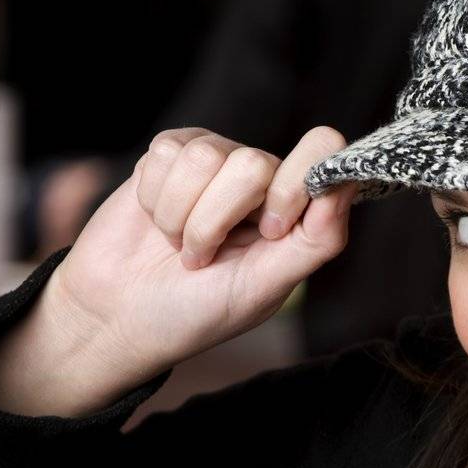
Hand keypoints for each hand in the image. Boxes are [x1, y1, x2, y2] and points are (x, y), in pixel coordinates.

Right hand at [48, 126, 354, 384]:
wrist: (119, 315)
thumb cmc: (198, 310)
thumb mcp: (265, 288)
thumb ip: (317, 239)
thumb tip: (348, 183)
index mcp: (297, 209)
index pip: (323, 152)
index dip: (291, 191)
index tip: (267, 233)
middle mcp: (262, 178)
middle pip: (252, 163)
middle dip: (216, 221)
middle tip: (206, 256)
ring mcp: (216, 161)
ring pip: (204, 156)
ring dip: (180, 215)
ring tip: (179, 244)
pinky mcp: (169, 155)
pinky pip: (165, 152)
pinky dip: (155, 199)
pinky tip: (157, 221)